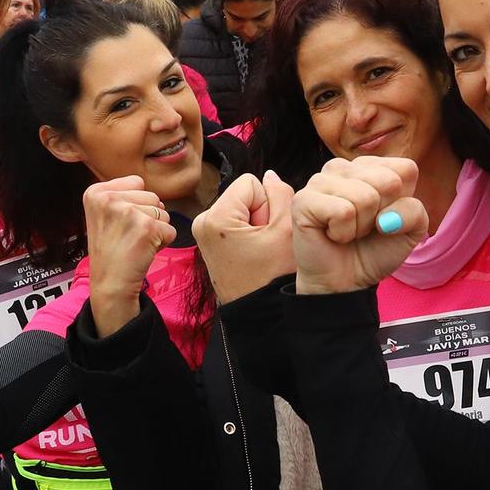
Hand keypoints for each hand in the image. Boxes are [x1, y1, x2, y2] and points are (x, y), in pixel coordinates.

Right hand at [83, 176, 177, 334]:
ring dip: (156, 229)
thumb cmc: (111, 250)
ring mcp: (127, 212)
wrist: (110, 284)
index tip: (119, 224)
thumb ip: (122, 194)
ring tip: (135, 243)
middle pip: (152, 196)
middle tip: (128, 236)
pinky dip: (163, 242)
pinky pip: (170, 229)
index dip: (135, 205)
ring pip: (163, 212)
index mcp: (95, 192)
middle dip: (147, 217)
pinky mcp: (146, 227)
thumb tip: (149, 188)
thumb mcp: (103, 214)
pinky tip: (143, 251)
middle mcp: (108, 198)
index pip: (137, 183)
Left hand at [194, 170, 295, 302]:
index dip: (268, 204)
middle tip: (264, 244)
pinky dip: (248, 233)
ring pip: (242, 208)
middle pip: (244, 195)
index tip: (267, 232)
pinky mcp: (210, 242)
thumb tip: (270, 174)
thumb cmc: (273, 278)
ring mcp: (203, 233)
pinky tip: (253, 254)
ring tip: (259, 251)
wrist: (261, 315)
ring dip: (256, 224)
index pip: (251, 183)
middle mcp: (202, 222)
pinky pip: (235, 222)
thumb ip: (282, 193)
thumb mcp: (286, 229)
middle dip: (261, 213)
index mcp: (215, 217)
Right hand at [291, 156, 426, 296]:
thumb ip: (414, 213)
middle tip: (365, 227)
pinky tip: (332, 234)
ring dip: (361, 227)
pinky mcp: (304, 199)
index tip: (385, 217)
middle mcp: (344, 167)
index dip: (402, 201)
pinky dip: (343, 233)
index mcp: (371, 167)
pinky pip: (343, 211)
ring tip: (348, 231)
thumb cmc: (374, 250)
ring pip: (365, 197)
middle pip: (388, 181)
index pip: (406, 169)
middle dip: (382, 214)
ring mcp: (321, 180)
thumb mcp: (410, 231)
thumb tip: (387, 216)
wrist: (346, 282)